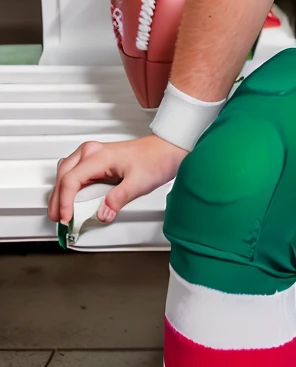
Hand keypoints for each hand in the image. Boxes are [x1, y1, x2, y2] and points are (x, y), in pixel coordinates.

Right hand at [48, 134, 187, 226]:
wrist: (166, 149)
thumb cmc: (155, 159)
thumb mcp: (138, 183)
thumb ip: (118, 199)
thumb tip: (103, 214)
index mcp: (97, 156)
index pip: (71, 180)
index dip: (65, 201)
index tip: (66, 217)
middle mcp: (91, 152)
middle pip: (63, 176)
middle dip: (57, 199)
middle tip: (58, 218)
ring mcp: (93, 154)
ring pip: (66, 173)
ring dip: (61, 192)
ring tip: (62, 211)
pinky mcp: (97, 160)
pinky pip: (75, 173)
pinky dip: (70, 186)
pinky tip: (73, 199)